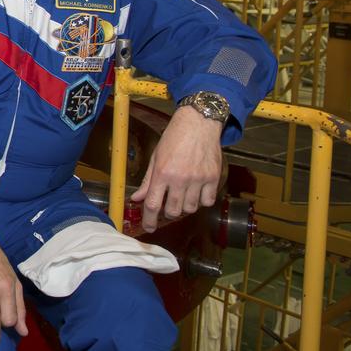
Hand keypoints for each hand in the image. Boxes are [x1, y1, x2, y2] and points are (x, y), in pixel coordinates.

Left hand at [130, 105, 223, 231]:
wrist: (198, 123)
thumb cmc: (174, 138)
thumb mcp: (156, 157)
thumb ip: (148, 181)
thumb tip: (137, 199)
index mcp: (162, 173)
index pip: (153, 205)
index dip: (149, 220)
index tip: (149, 227)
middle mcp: (180, 179)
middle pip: (173, 211)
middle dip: (168, 213)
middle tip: (168, 204)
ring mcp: (198, 179)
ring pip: (190, 209)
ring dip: (185, 207)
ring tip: (182, 194)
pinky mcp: (213, 178)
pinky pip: (207, 201)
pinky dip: (202, 201)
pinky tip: (197, 191)